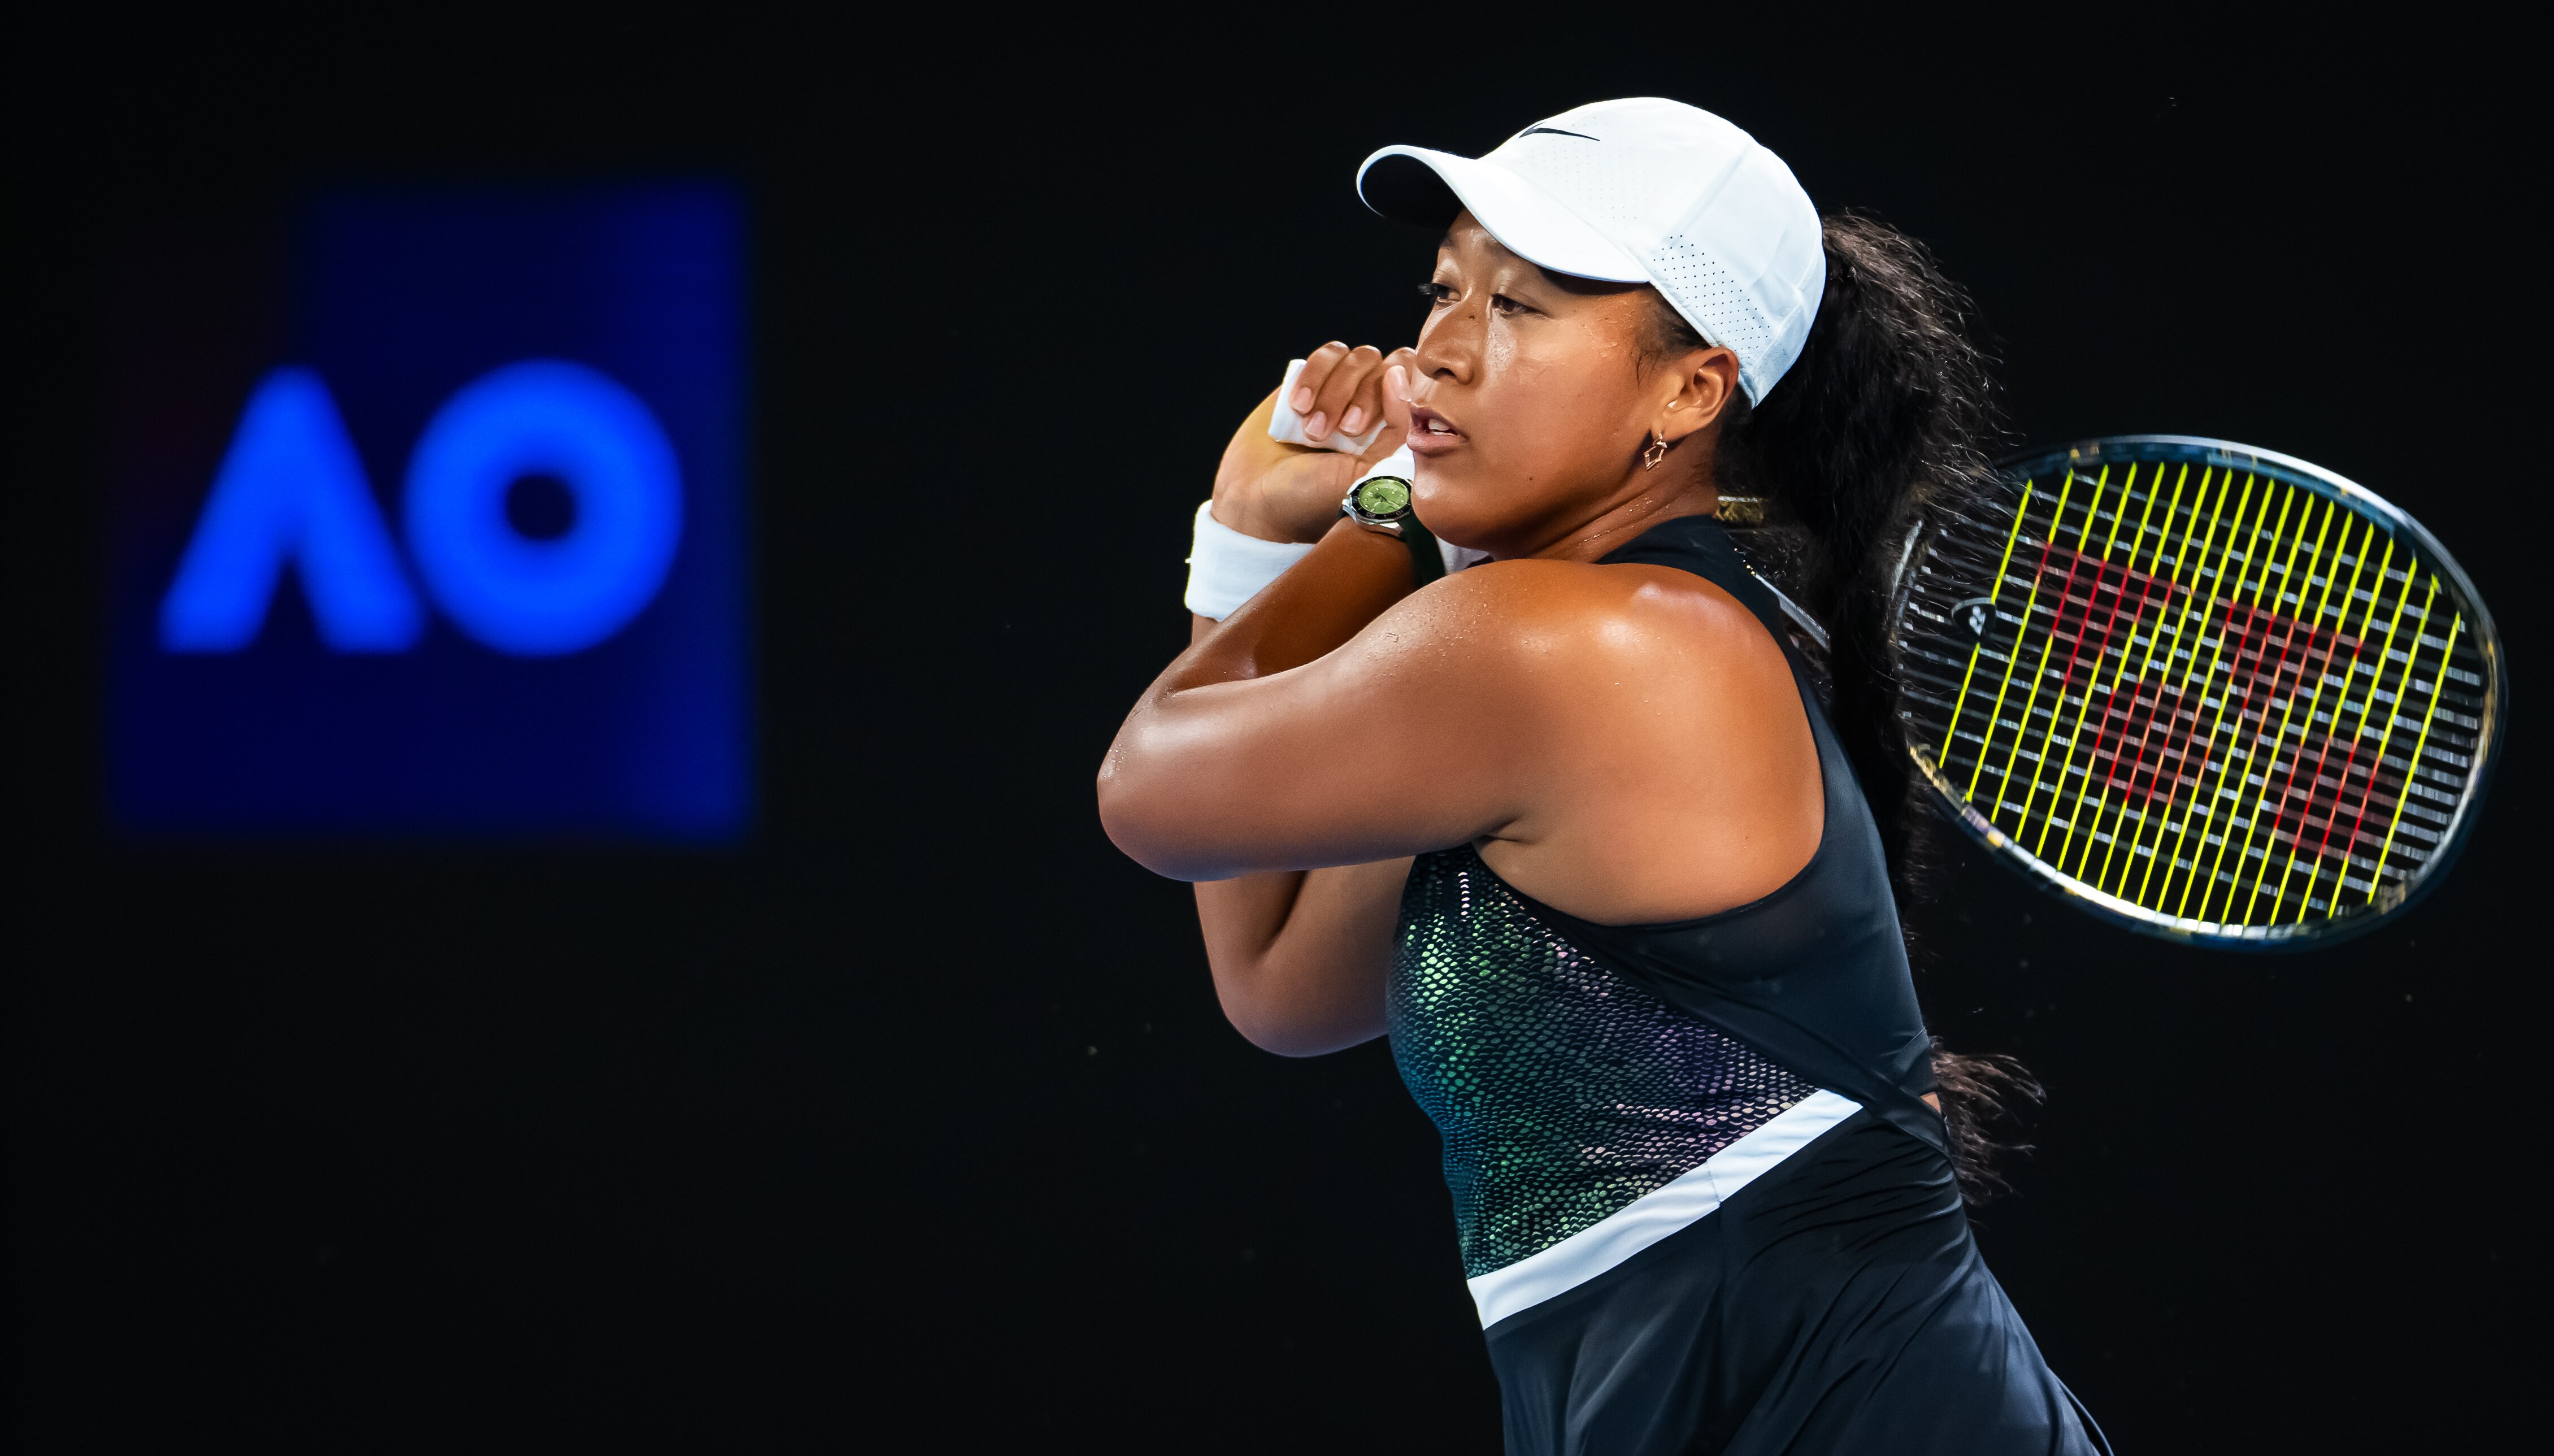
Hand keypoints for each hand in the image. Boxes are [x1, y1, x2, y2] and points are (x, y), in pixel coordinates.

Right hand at [1212, 344, 1415, 543]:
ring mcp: (1343, 390)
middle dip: (1364, 397)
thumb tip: (1399, 375)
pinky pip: (1329, 355)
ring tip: (1313, 431)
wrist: (1260, 502)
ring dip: (1335, 391)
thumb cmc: (1319, 499)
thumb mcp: (1370, 474)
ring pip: (1359, 358)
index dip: (1400, 393)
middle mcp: (1375, 407)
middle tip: (1344, 433)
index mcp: (1397, 431)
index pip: (1419, 386)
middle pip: (1390, 365)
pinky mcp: (1312, 379)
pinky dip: (1315, 377)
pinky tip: (1298, 406)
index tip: (1371, 428)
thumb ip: (1398, 427)